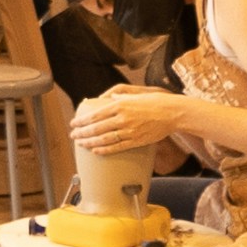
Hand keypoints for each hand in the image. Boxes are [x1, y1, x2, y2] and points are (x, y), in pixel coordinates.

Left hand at [69, 87, 190, 156]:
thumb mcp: (134, 95)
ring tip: (81, 144)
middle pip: (96, 128)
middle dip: (82, 133)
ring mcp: (130, 131)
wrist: (173, 113)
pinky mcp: (136, 140)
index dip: (82, 121)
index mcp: (120, 105)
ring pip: (104, 139)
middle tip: (73, 136)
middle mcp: (123, 118)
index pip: (95, 115)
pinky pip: (117, 147)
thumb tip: (107, 100)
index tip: (74, 124)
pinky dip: (105, 150)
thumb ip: (119, 97)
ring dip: (90, 142)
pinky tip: (96, 150)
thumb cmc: (154, 102)